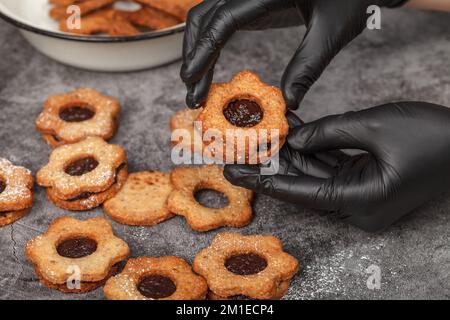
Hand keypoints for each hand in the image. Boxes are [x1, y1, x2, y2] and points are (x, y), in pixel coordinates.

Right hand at [181, 0, 406, 108]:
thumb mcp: (332, 31)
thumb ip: (308, 65)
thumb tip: (288, 103)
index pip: (223, 19)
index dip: (203, 50)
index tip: (191, 80)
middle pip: (205, 16)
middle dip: (194, 54)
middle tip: (193, 93)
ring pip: (207, 16)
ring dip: (197, 48)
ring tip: (196, 84)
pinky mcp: (251, 1)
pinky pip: (220, 19)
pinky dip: (210, 42)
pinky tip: (210, 65)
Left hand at [224, 102, 449, 231]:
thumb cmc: (432, 135)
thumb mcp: (374, 126)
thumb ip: (328, 132)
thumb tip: (293, 139)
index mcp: (360, 201)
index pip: (299, 192)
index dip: (264, 180)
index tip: (235, 171)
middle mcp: (358, 206)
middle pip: (304, 183)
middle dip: (275, 163)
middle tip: (243, 147)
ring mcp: (363, 196)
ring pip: (317, 174)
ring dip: (293, 152)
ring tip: (264, 132)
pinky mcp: (366, 184)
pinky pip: (332, 167)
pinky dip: (315, 150)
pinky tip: (294, 131)